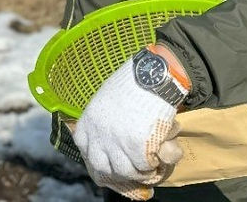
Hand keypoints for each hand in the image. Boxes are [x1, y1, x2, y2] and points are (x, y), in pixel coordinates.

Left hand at [72, 55, 184, 199]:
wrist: (151, 75)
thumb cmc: (134, 82)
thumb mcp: (108, 98)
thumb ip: (105, 119)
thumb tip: (111, 140)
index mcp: (88, 120)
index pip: (85, 150)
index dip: (99, 159)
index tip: (110, 164)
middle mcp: (97, 133)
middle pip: (101, 167)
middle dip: (118, 172)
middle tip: (134, 169)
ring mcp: (115, 142)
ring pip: (125, 171)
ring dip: (140, 170)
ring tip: (151, 161)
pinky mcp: (135, 147)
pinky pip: (145, 166)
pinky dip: (155, 163)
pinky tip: (161, 152)